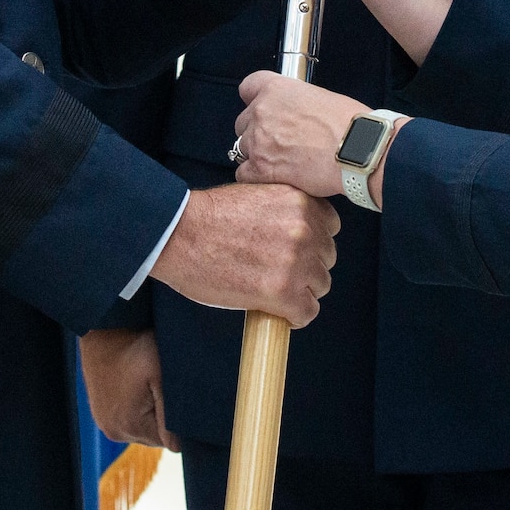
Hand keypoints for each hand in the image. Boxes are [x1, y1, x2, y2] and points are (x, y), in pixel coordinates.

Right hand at [78, 329, 178, 450]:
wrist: (104, 325)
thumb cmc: (136, 345)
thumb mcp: (161, 376)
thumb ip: (171, 414)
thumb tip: (178, 448)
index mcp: (130, 426)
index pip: (170, 442)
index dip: (180, 422)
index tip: (179, 397)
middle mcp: (114, 431)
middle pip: (155, 436)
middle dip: (164, 416)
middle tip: (163, 385)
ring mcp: (104, 423)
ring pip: (142, 427)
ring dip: (150, 411)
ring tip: (147, 382)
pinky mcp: (99, 412)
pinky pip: (127, 418)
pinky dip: (136, 406)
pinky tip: (136, 385)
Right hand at [148, 183, 339, 326]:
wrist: (179, 235)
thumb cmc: (208, 216)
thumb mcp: (257, 194)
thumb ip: (285, 210)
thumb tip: (299, 233)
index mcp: (300, 201)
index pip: (329, 227)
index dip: (312, 241)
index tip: (294, 249)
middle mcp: (305, 230)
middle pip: (326, 258)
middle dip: (306, 267)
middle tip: (277, 272)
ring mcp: (296, 262)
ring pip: (319, 286)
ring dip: (299, 291)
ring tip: (271, 290)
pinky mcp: (283, 292)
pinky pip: (306, 312)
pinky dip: (292, 316)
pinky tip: (273, 309)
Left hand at [234, 73, 373, 201]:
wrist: (357, 151)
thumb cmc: (349, 125)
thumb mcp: (321, 97)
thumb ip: (297, 103)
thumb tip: (295, 114)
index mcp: (276, 89)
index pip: (248, 87)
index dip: (254, 99)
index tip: (262, 107)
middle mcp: (261, 111)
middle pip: (243, 122)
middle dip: (257, 131)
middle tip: (279, 141)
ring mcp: (258, 141)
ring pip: (242, 148)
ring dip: (258, 154)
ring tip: (281, 162)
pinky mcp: (261, 169)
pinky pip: (244, 173)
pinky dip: (255, 177)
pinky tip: (273, 178)